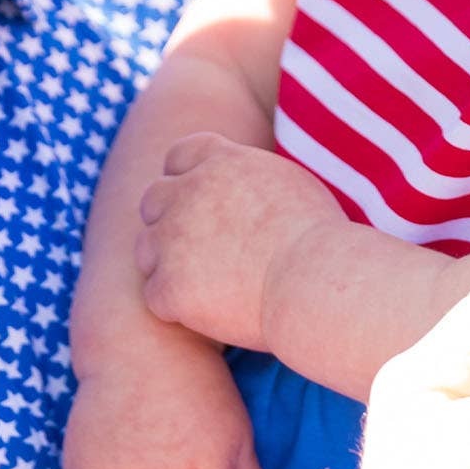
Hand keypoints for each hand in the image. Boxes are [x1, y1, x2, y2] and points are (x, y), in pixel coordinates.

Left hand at [137, 133, 344, 351]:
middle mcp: (188, 192)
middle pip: (154, 199)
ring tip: (211, 285)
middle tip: (202, 251)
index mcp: (221, 162)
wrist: (316, 281)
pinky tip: (212, 312)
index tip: (202, 204)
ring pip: (147, 249)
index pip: (180, 156)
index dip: (186, 179)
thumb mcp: (290, 186)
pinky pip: (157, 295)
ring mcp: (172, 240)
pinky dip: (178, 306)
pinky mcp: (169, 286)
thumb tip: (247, 192)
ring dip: (169, 265)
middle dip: (170, 222)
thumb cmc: (322, 240)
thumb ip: (252, 179)